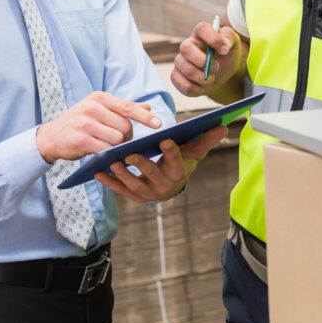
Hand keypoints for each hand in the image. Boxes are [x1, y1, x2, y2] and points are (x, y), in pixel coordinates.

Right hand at [36, 92, 162, 163]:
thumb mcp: (99, 109)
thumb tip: (148, 108)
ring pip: (117, 139)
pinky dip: (108, 153)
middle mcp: (92, 108)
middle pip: (125, 126)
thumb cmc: (80, 122)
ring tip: (107, 145)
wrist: (51, 137)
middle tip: (119, 140)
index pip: (128, 107)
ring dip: (117, 146)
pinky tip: (102, 152)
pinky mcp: (81, 141)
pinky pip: (105, 149)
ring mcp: (85, 124)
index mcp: (99, 98)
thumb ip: (123, 109)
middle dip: (127, 136)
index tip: (159, 124)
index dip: (144, 117)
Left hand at [94, 124, 228, 201]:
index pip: (176, 161)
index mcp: (179, 172)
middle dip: (141, 165)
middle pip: (153, 175)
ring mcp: (149, 193)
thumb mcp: (194, 151)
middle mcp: (165, 186)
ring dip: (123, 175)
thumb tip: (224, 126)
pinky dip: (109, 182)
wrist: (172, 182)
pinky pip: (121, 190)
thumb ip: (206, 139)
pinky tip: (98, 172)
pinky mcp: (136, 196)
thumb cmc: (182, 161)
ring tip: (112, 162)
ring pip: (135, 185)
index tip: (165, 139)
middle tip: (129, 153)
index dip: (171, 151)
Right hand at [171, 17, 242, 96]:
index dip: (213, 39)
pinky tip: (203, 86)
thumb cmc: (227, 56)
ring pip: (187, 70)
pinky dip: (197, 89)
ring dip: (204, 78)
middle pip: (186, 49)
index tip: (225, 50)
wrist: (223, 75)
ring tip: (212, 78)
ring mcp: (180, 61)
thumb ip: (229, 37)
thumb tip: (224, 44)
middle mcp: (187, 45)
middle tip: (216, 67)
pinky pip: (183, 85)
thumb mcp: (234, 43)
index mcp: (201, 34)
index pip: (201, 28)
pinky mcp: (177, 76)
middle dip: (204, 62)